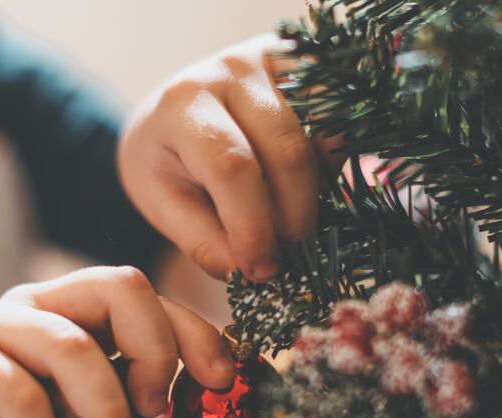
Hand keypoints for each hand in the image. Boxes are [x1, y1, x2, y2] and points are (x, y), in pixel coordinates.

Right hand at [0, 266, 234, 417]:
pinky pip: (18, 392)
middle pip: (119, 286)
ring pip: (73, 347)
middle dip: (155, 353)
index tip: (222, 382)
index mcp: (81, 311)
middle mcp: (40, 304)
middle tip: (154, 413)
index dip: (195, 333)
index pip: (149, 297)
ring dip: (104, 416)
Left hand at [118, 34, 337, 281]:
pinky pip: (339, 124)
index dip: (254, 225)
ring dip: (316, 193)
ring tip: (291, 220)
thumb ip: (202, 241)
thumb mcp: (162, 205)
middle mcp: (231, 70)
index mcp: (183, 105)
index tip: (262, 269)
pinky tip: (305, 188)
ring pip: (323, 137)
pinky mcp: (307, 67)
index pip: (232, 166)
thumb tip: (247, 271)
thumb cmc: (164, 162)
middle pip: (288, 152)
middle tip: (285, 255)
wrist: (173, 111)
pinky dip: (330, 166)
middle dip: (293, 217)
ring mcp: (276, 62)